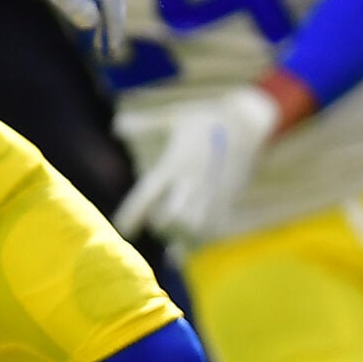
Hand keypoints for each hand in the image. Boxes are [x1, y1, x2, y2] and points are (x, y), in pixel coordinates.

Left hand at [110, 86, 280, 244]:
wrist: (247, 122)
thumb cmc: (205, 118)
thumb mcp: (173, 118)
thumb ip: (145, 125)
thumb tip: (115, 126)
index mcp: (174, 163)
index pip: (147, 194)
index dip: (132, 214)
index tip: (122, 230)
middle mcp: (191, 181)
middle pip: (171, 216)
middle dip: (159, 225)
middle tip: (155, 222)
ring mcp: (211, 191)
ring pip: (194, 226)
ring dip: (180, 234)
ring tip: (174, 230)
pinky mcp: (227, 196)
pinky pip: (214, 226)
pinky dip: (200, 239)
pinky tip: (191, 243)